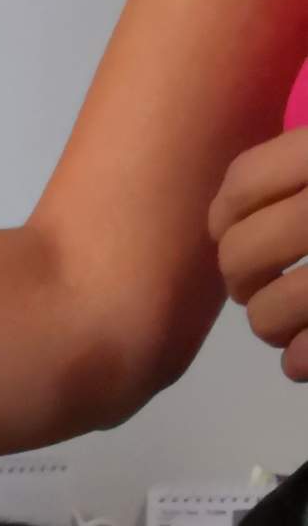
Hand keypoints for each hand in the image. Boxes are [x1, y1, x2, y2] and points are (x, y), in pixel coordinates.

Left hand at [209, 127, 307, 381]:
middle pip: (241, 253)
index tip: (230, 227)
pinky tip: (304, 355)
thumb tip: (244, 187)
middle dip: (240, 277)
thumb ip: (296, 163)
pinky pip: (303, 357)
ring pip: (268, 313)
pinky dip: (299, 362)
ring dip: (269, 324)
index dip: (225, 213)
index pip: (244, 181)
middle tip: (257, 283)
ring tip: (288, 317)